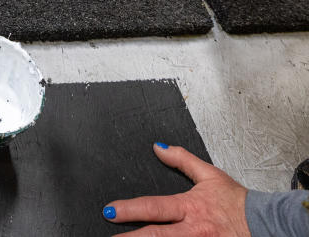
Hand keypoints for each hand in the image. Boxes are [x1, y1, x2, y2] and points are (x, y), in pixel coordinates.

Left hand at [103, 143, 249, 236]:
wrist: (265, 224)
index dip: (129, 209)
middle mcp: (192, 229)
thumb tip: (158, 147)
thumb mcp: (210, 175)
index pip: (153, 207)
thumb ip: (182, 160)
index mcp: (189, 207)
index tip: (110, 210)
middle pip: (155, 235)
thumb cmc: (236, 202)